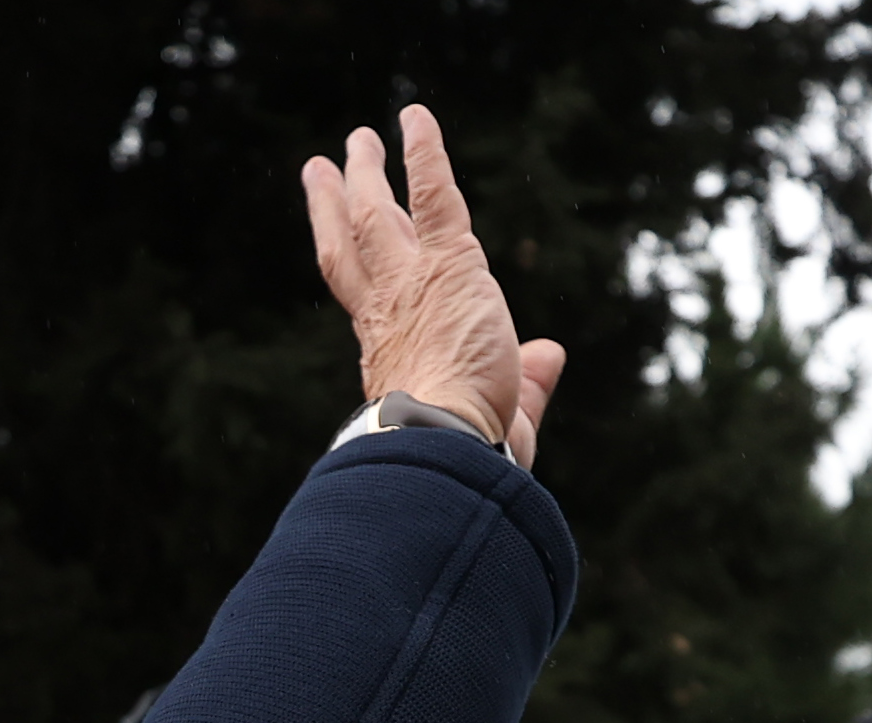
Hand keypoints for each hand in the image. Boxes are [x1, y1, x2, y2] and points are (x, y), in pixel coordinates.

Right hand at [302, 105, 566, 465]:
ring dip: (366, 173)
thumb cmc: (467, 454)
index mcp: (390, 354)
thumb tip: (552, 356)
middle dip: (335, 207)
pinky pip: (432, 196)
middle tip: (320, 169)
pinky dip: (424, 154)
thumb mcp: (506, 421)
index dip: (355, 271)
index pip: (367, 301)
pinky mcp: (446, 262)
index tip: (338, 244)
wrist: (444, 444)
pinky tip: (413, 118)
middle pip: (350, 248)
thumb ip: (530, 386)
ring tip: (359, 139)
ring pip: (375, 215)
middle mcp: (389, 311)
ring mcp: (411, 283)